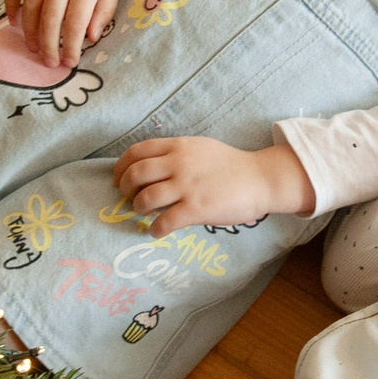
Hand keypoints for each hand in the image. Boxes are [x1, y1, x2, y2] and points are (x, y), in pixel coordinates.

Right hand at [4, 0, 124, 68]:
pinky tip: (13, 23)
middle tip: (48, 63)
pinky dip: (11, 6)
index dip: (70, 47)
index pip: (75, 24)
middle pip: (50, 20)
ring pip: (30, 6)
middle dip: (49, 46)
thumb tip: (90, 38)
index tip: (69, 63)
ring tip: (34, 48)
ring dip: (29, 32)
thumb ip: (104, 9)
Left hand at [114, 136, 316, 235]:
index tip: (118, 179)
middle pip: (136, 175)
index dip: (121, 167)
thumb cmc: (230, 165)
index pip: (136, 152)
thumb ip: (175, 154)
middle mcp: (179, 163)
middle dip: (126, 189)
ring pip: (145, 199)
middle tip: (128, 198)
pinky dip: (154, 230)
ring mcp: (187, 186)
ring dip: (138, 209)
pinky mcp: (196, 208)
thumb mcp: (200, 148)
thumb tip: (150, 168)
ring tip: (143, 214)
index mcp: (178, 146)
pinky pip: (164, 222)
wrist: (259, 179)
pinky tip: (157, 232)